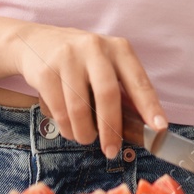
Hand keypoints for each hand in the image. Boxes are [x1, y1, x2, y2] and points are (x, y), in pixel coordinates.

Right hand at [11, 22, 168, 158]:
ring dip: (84, 132)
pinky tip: (67, 126)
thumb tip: (140, 126)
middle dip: (111, 129)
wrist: (34, 42)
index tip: (159, 129)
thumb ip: (121, 89)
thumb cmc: (79, 61)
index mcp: (117, 48)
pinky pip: (59, 111)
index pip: (138, 80)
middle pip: (107, 94)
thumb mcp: (104, 65)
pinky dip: (65, 127)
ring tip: (85, 137)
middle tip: (111, 150)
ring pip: (79, 108)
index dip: (149, 106)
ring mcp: (68, 57)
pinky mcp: (46, 70)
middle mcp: (95, 48)